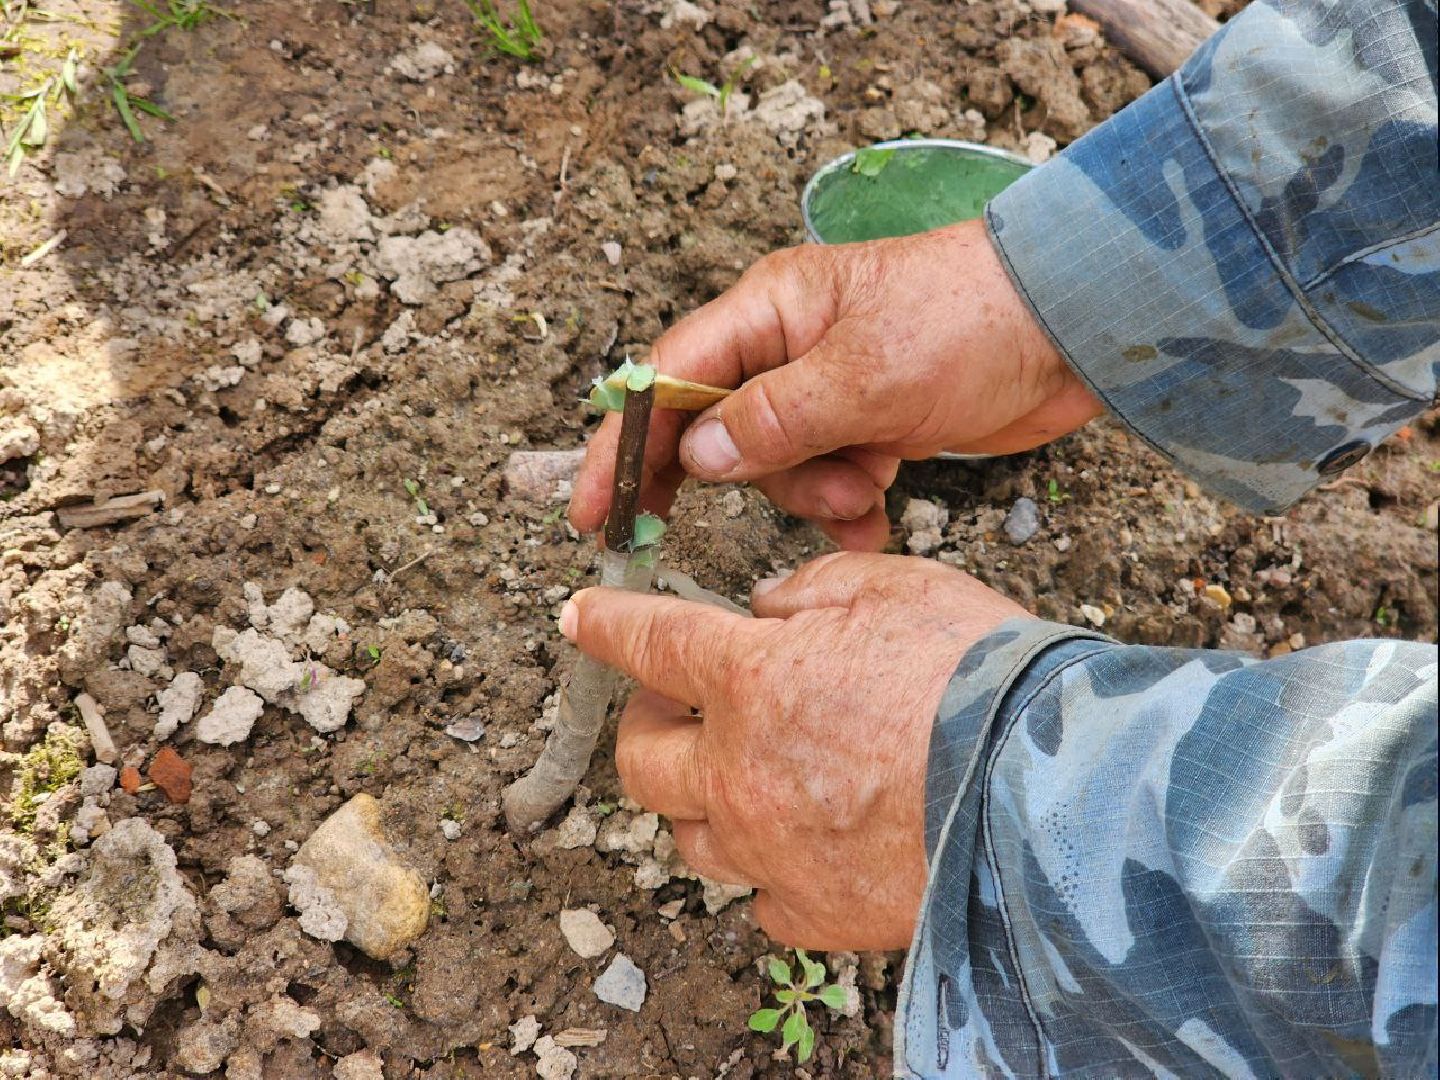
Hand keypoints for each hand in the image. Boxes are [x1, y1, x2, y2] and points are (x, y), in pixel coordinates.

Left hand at [557, 551, 1032, 948]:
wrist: (1047, 790)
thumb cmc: (978, 678)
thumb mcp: (893, 587)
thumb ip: (811, 591)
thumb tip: (768, 608)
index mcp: (750, 678)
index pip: (649, 642)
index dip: (607, 624)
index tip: (580, 616)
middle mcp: (738, 770)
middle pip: (640, 759)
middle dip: (647, 726)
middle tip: (683, 708)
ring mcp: (769, 850)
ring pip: (689, 835)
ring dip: (703, 800)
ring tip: (749, 776)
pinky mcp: (814, 911)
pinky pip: (761, 897)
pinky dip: (770, 869)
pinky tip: (804, 844)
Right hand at [569, 219, 1101, 549]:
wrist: (1075, 329)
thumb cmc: (970, 320)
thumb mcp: (865, 374)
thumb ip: (775, 420)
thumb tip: (697, 457)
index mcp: (770, 312)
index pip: (668, 379)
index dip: (624, 443)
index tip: (595, 510)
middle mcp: (788, 349)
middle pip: (714, 430)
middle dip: (730, 479)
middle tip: (693, 532)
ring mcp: (830, 390)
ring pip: (776, 466)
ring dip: (810, 494)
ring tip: (865, 490)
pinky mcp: (871, 425)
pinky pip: (830, 478)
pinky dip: (847, 506)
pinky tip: (875, 520)